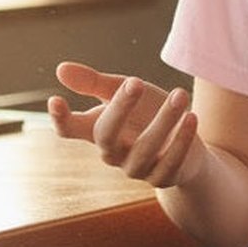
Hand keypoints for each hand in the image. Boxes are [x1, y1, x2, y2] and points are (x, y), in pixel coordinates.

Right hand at [48, 60, 202, 189]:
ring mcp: (136, 168)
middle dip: (119, 109)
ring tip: (180, 94)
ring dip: (164, 120)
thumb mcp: (126, 92)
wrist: (185, 142)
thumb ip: (96, 83)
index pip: (70, 130)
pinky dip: (181, 140)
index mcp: (98, 131)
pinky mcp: (163, 177)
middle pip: (105, 135)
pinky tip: (192, 117)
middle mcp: (113, 153)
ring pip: (145, 148)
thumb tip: (61, 68)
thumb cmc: (148, 113)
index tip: (55, 99)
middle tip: (136, 82)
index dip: (60, 119)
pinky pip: (170, 161)